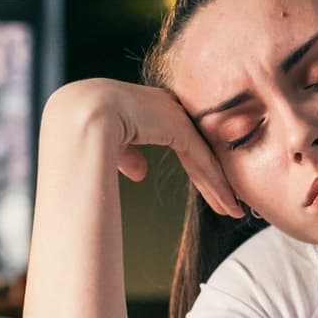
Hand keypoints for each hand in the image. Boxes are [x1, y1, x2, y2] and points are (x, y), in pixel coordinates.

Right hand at [41, 79, 241, 216]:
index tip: (207, 187)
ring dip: (220, 187)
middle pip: (198, 148)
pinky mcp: (180, 128)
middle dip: (214, 177)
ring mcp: (175, 115)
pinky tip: (229, 204)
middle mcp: (167, 106)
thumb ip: (129, 153)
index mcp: (149, 106)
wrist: (82, 117)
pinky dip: (217, 185)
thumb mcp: (110, 143)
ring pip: (204, 157)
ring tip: (235, 210)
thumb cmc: (84, 130)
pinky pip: (203, 162)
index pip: (181, 139)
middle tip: (230, 202)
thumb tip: (139, 172)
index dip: (196, 165)